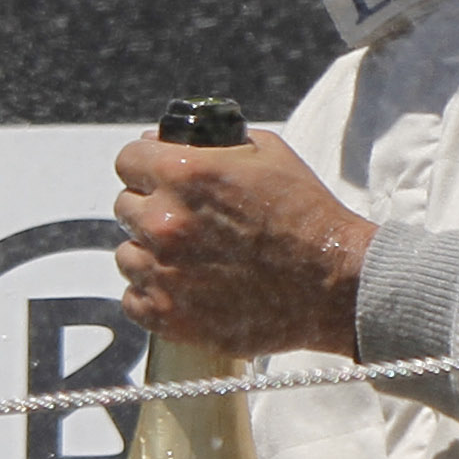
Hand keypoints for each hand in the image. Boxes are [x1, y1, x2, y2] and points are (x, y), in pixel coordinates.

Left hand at [113, 129, 373, 360]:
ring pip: (126, 254)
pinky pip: (133, 298)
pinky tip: (188, 285)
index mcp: (186, 175)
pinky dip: (154, 292)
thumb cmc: (307, 216)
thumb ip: (215, 145)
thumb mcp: (271, 155)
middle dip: (152, 207)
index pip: (127, 159)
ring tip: (193, 256)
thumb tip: (171, 144)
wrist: (334, 283)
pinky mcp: (166, 314)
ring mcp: (162, 272)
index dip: (145, 164)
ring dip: (151, 252)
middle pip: (124, 206)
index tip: (157, 174)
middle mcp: (165, 221)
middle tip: (188, 218)